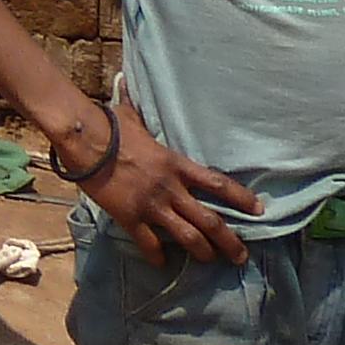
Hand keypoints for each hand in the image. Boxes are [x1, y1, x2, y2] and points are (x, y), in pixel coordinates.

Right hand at [64, 104, 260, 266]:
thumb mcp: (132, 117)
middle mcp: (171, 188)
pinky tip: (162, 264)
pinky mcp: (130, 218)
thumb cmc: (109, 126)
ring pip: (187, 237)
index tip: (259, 210)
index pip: (217, 183)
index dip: (241, 198)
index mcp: (176, 164)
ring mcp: (152, 205)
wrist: (85, 140)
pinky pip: (150, 244)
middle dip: (229, 241)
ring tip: (210, 261)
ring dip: (202, 252)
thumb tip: (127, 80)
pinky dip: (158, 256)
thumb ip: (137, 109)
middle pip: (210, 221)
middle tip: (241, 256)